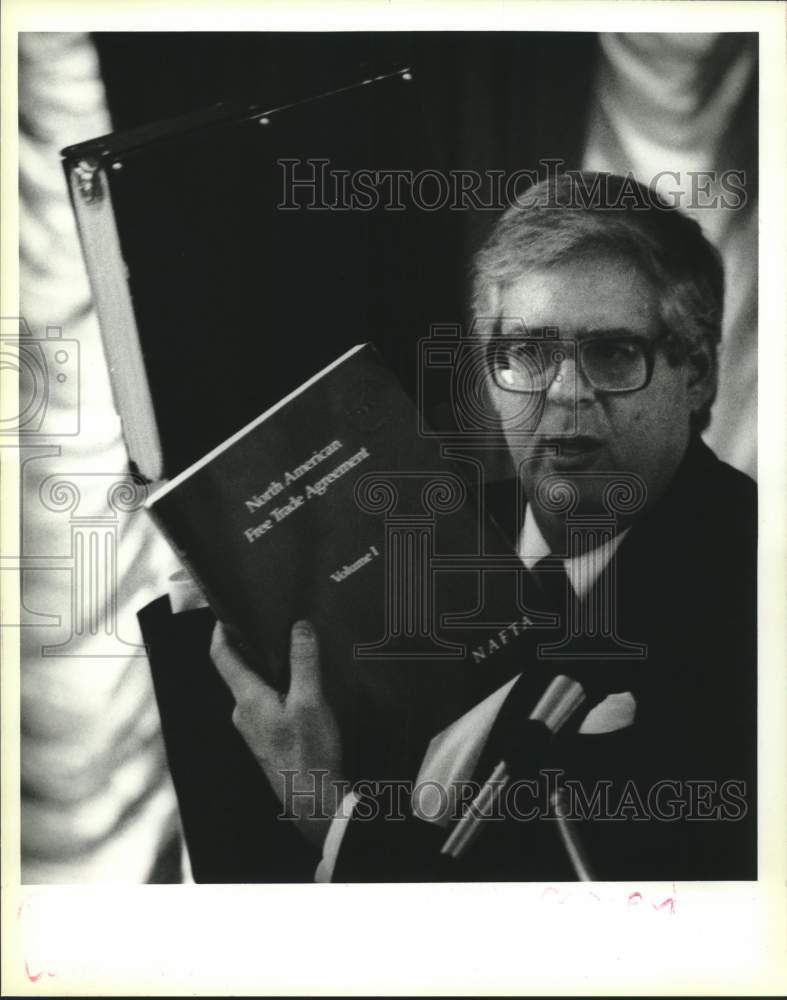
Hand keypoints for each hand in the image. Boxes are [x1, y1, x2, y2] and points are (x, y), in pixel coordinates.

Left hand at [210, 619, 344, 848]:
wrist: (312, 799)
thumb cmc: (308, 753)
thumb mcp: (310, 701)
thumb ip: (303, 662)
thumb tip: (298, 627)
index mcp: (247, 698)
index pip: (221, 656)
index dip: (220, 631)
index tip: (227, 612)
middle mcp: (243, 712)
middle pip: (238, 669)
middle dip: (251, 645)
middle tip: (272, 623)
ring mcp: (253, 727)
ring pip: (254, 686)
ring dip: (267, 667)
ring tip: (291, 651)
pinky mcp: (267, 738)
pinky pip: (265, 702)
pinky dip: (276, 686)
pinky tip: (299, 686)